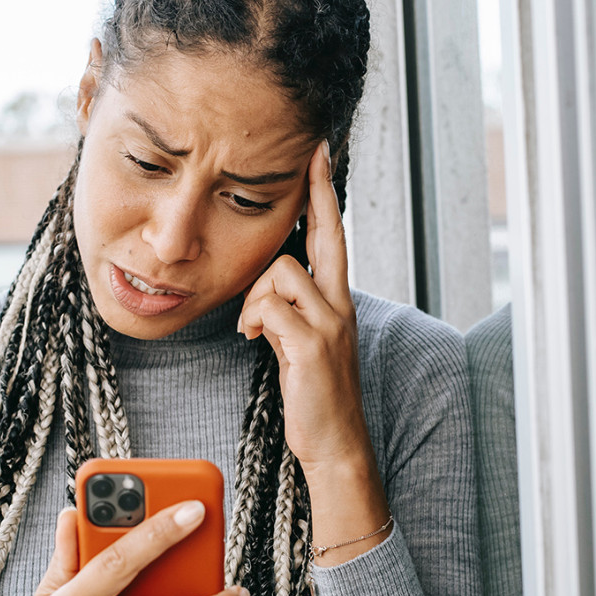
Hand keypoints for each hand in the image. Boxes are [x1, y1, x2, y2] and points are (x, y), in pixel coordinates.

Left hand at [237, 140, 372, 476]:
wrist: (336, 442)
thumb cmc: (315, 394)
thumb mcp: (305, 343)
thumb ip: (293, 310)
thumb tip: (266, 289)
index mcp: (338, 301)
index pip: (332, 236)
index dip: (324, 196)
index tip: (318, 155)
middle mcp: (340, 304)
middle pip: (324, 236)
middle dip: (316, 194)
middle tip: (312, 153)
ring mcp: (331, 323)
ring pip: (281, 272)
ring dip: (256, 296)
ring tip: (255, 328)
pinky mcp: (314, 344)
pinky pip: (272, 308)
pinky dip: (256, 320)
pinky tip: (256, 340)